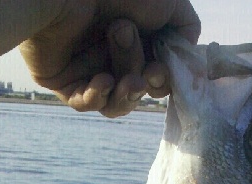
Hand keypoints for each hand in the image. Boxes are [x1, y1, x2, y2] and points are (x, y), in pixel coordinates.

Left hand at [19, 1, 200, 117]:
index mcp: (135, 38)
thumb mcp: (170, 3)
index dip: (162, 82)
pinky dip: (97, 96)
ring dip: (124, 93)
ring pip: (115, 103)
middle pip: (137, 92)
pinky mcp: (61, 81)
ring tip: (121, 78)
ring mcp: (85, 68)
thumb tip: (190, 62)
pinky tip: (100, 81)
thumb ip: (187, 29)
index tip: (159, 71)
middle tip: (142, 65)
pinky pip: (86, 104)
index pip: (155, 77)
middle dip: (142, 82)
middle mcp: (110, 54)